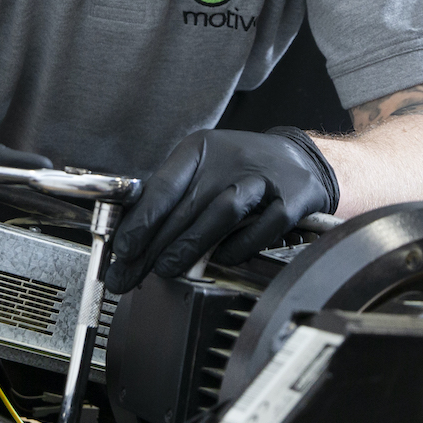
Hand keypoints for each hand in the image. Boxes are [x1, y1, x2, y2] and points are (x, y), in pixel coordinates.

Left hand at [105, 128, 338, 292]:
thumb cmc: (240, 169)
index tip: (123, 248)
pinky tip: (222, 259)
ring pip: (223, 211)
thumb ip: (172, 198)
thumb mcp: (203, 169)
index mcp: (201, 149)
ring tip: (168, 268)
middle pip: (188, 205)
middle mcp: (230, 159)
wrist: (299, 159)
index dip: (141, 220)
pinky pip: (264, 226)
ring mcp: (263, 178)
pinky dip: (241, 245)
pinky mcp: (291, 197)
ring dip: (192, 244)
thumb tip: (132, 238)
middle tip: (132, 272)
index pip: (165, 185)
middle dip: (155, 245)